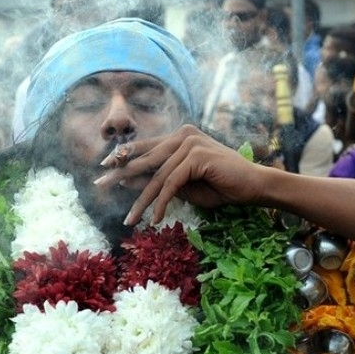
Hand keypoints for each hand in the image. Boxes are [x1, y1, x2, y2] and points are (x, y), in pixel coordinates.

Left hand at [94, 125, 267, 225]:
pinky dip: (161, 203)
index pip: (145, 147)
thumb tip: (126, 181)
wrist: (254, 186)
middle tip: (100, 186)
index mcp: (179, 136)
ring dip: (142, 201)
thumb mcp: (183, 185)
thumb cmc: (221, 186)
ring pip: (156, 176)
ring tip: (129, 219)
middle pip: (144, 158)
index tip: (104, 168)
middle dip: (120, 174)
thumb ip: (157, 180)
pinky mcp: (197, 157)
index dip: (122, 157)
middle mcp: (183, 134)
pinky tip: (155, 219)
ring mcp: (190, 143)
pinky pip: (171, 184)